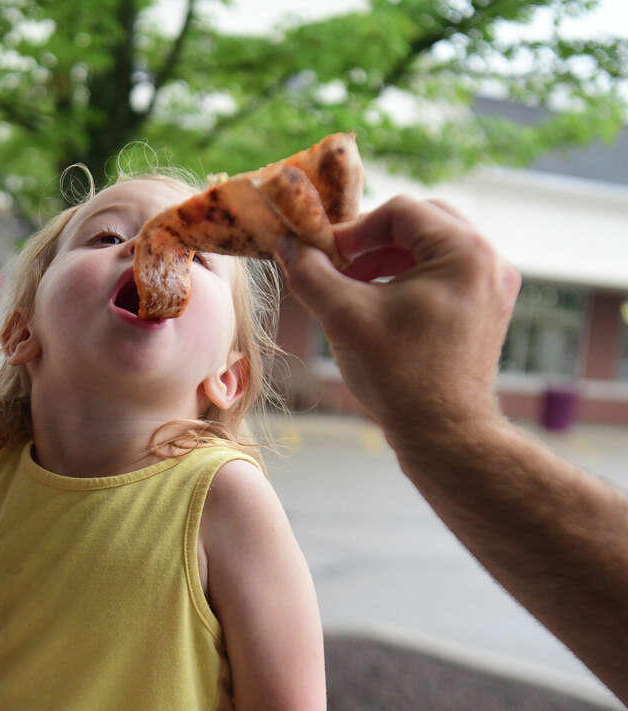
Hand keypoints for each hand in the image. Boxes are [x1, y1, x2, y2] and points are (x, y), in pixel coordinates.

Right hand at [275, 195, 521, 445]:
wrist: (444, 434)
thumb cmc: (399, 375)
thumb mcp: (344, 316)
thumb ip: (310, 273)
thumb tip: (285, 243)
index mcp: (465, 251)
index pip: (400, 211)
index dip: (353, 229)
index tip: (323, 256)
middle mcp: (489, 261)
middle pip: (421, 223)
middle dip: (372, 241)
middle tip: (338, 266)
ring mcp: (492, 287)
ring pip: (431, 249)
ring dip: (387, 260)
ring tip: (352, 288)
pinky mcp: (485, 311)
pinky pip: (442, 275)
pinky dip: (407, 280)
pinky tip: (377, 307)